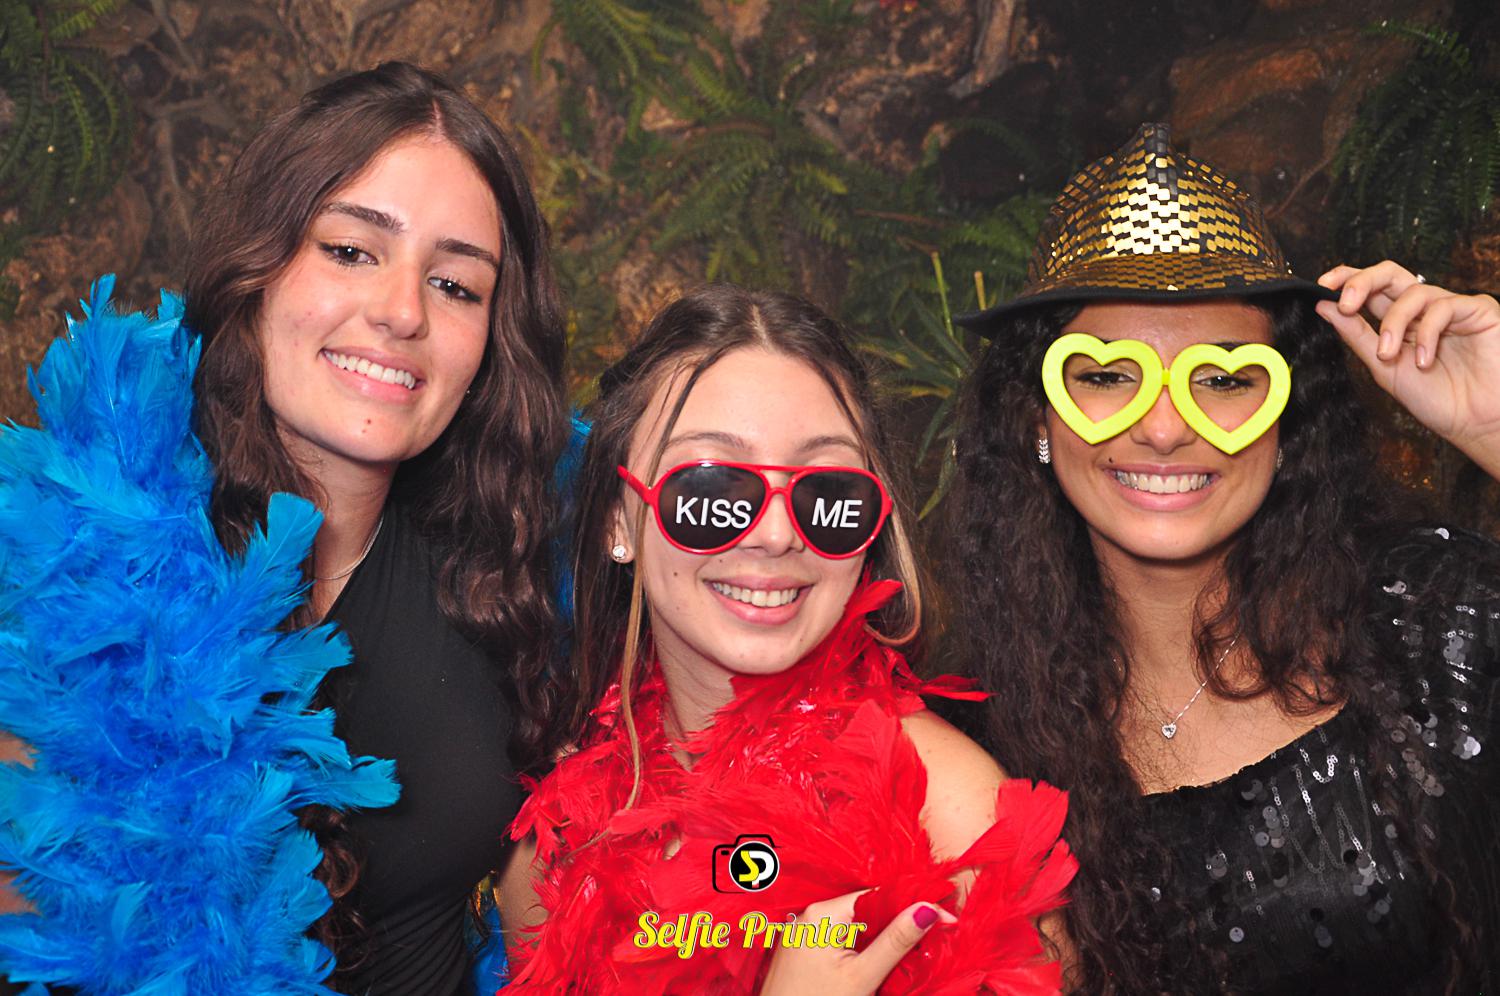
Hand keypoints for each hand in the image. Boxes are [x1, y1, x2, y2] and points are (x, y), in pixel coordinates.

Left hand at [758, 892, 954, 995]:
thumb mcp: (861, 977)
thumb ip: (894, 942)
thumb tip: (928, 909)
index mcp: (823, 913)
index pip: (879, 897)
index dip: (914, 907)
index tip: (946, 920)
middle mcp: (810, 914)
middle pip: (868, 910)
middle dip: (900, 923)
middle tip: (936, 936)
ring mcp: (804, 931)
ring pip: (856, 925)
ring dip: (883, 938)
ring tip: (913, 951)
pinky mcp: (803, 949)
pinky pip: (841, 937)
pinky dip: (863, 947)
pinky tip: (878, 962)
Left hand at [1317, 261, 1499, 466]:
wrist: (1474, 422)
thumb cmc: (1435, 399)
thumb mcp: (1384, 366)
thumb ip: (1357, 335)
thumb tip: (1324, 306)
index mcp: (1399, 321)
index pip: (1371, 288)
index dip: (1347, 279)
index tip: (1321, 287)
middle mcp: (1423, 309)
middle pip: (1389, 274)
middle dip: (1362, 282)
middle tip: (1345, 303)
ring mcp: (1451, 307)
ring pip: (1412, 292)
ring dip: (1393, 324)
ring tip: (1389, 355)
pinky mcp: (1478, 310)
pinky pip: (1444, 306)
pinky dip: (1426, 333)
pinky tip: (1424, 360)